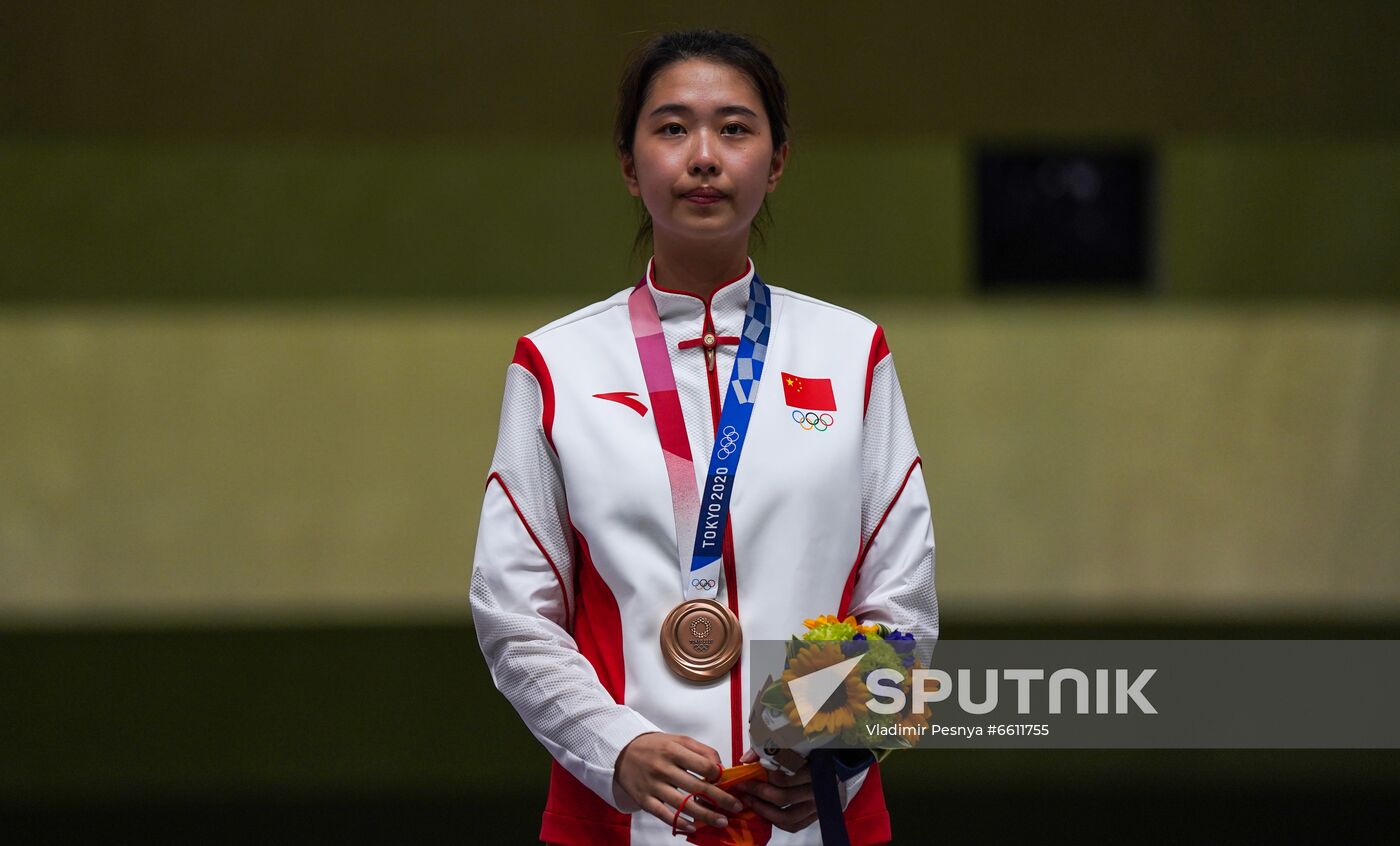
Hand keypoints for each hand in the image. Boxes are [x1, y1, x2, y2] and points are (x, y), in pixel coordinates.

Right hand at [613, 732, 744, 834]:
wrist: (621, 752)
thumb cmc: (655, 746)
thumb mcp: (678, 740)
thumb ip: (701, 750)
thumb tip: (720, 767)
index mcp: (673, 750)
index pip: (703, 765)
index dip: (718, 775)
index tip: (725, 781)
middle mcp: (663, 768)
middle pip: (697, 787)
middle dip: (720, 799)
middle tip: (736, 807)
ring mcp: (653, 785)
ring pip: (683, 805)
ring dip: (705, 815)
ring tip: (722, 821)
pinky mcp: (644, 800)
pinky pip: (664, 815)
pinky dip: (680, 822)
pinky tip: (693, 828)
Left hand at [732, 748, 817, 832]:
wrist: (837, 762)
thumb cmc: (814, 750)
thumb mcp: (794, 743)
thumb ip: (769, 748)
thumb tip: (746, 759)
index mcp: (815, 768)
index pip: (784, 776)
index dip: (762, 777)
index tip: (747, 775)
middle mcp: (819, 789)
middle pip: (783, 797)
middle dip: (758, 793)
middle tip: (744, 788)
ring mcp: (819, 805)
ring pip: (788, 817)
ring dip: (765, 811)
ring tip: (750, 801)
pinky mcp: (817, 815)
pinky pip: (795, 826)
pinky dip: (777, 822)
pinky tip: (765, 812)